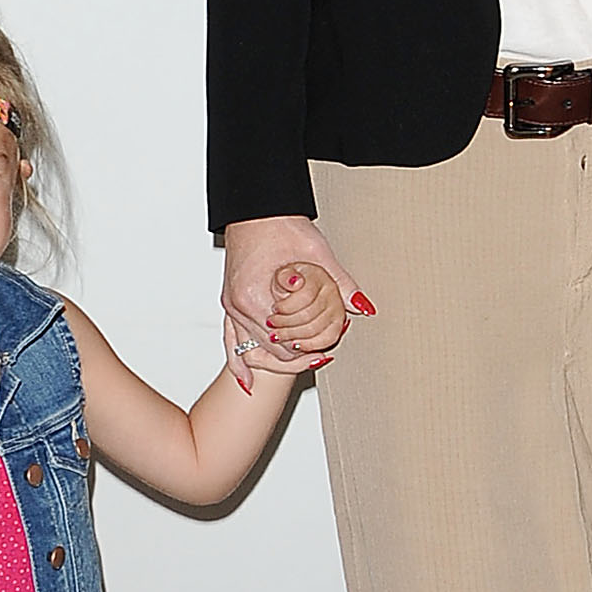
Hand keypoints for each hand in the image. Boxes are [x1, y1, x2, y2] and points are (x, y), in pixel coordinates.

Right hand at [221, 216, 362, 388]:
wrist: (256, 209)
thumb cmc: (280, 226)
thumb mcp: (317, 253)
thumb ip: (339, 283)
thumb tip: (362, 306)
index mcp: (256, 296)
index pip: (287, 342)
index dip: (311, 347)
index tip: (331, 345)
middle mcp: (238, 306)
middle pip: (270, 351)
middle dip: (297, 355)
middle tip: (323, 355)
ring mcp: (231, 306)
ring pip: (252, 352)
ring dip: (275, 361)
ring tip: (303, 362)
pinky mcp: (230, 303)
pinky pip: (230, 342)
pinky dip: (239, 363)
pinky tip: (247, 382)